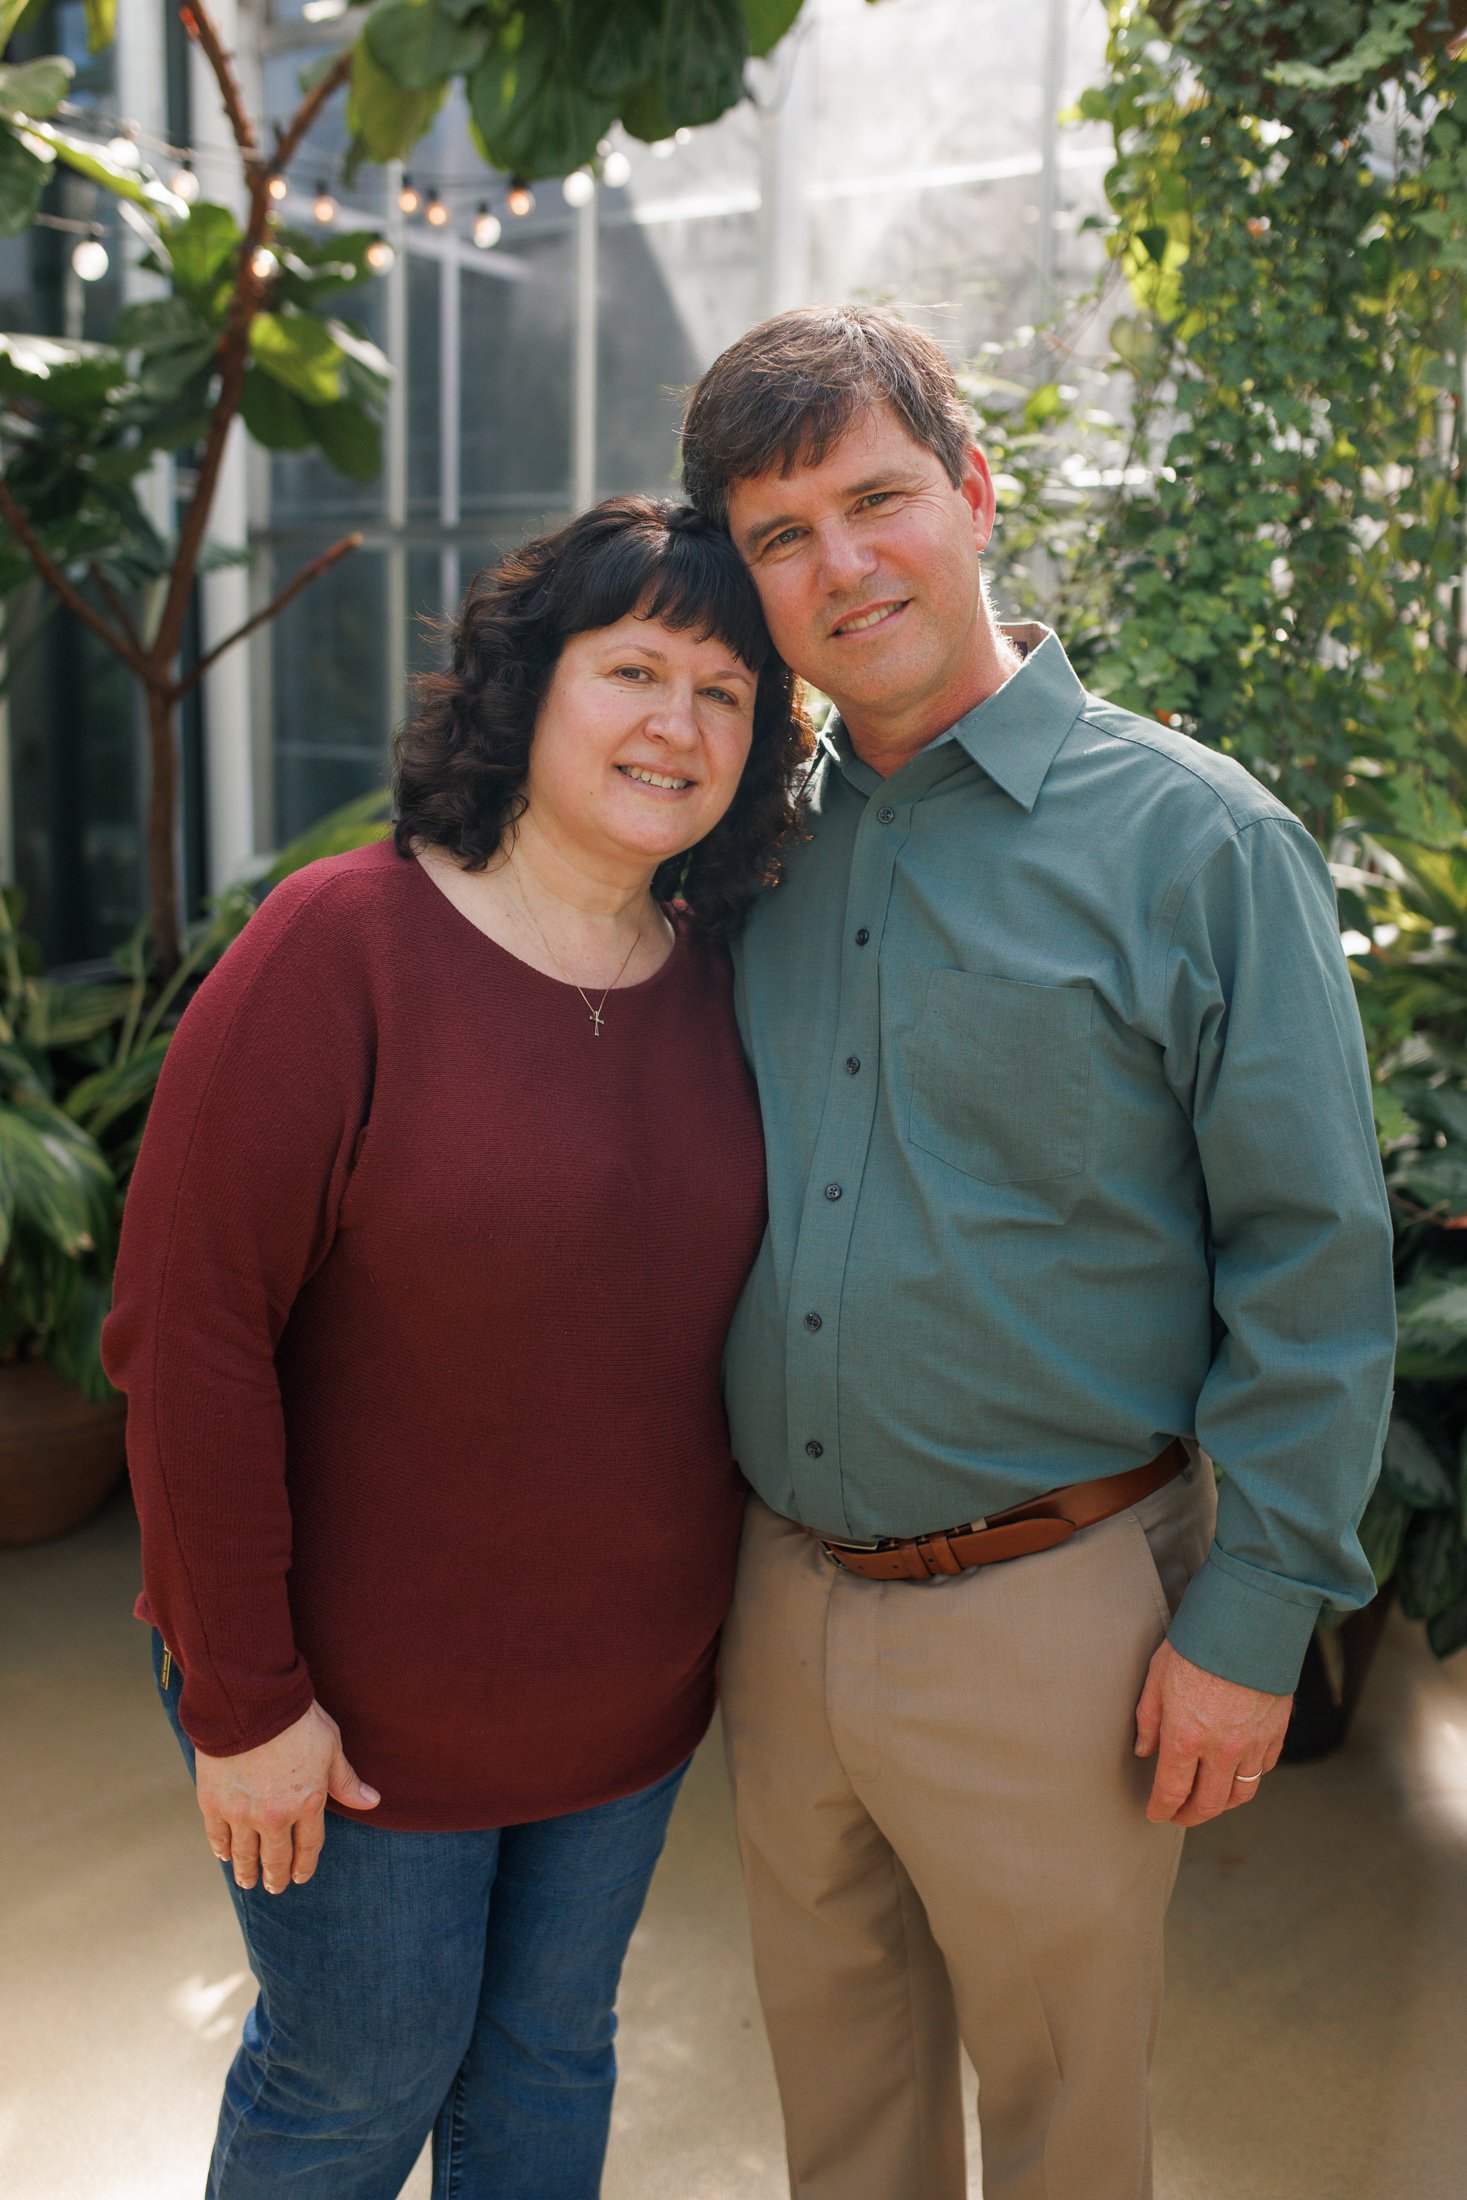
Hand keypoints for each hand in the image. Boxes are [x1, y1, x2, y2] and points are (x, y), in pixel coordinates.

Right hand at [195, 1701, 379, 1893]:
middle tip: (274, 1887)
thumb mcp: (331, 1747)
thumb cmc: (297, 1720)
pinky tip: (226, 1856)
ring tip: (248, 1882)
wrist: (251, 1703)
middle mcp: (274, 1816)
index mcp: (308, 1803)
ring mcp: (241, 1813)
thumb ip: (346, 1781)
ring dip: (247, 1871)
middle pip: (276, 1858)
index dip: (304, 1865)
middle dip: (276, 1876)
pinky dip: (222, 1849)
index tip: (300, 1876)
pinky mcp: (213, 1803)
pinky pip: (218, 1837)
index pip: (308, 1846)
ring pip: (245, 1854)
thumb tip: (372, 1802)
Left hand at [1134, 1638, 1291, 1827]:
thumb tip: (1144, 1750)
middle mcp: (1221, 1749)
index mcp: (1186, 1736)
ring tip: (1207, 1800)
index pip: (1172, 1791)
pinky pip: (1263, 1770)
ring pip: (1240, 1794)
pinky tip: (1235, 1772)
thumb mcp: (1158, 1676)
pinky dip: (1248, 1778)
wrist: (1247, 1624)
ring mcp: (1252, 1744)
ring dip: (1221, 1804)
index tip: (1155, 1813)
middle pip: (1209, 1803)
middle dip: (1190, 1816)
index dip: (1162, 1809)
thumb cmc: (1197, 1644)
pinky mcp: (1275, 1734)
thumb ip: (1149, 1719)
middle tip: (1179, 1815)